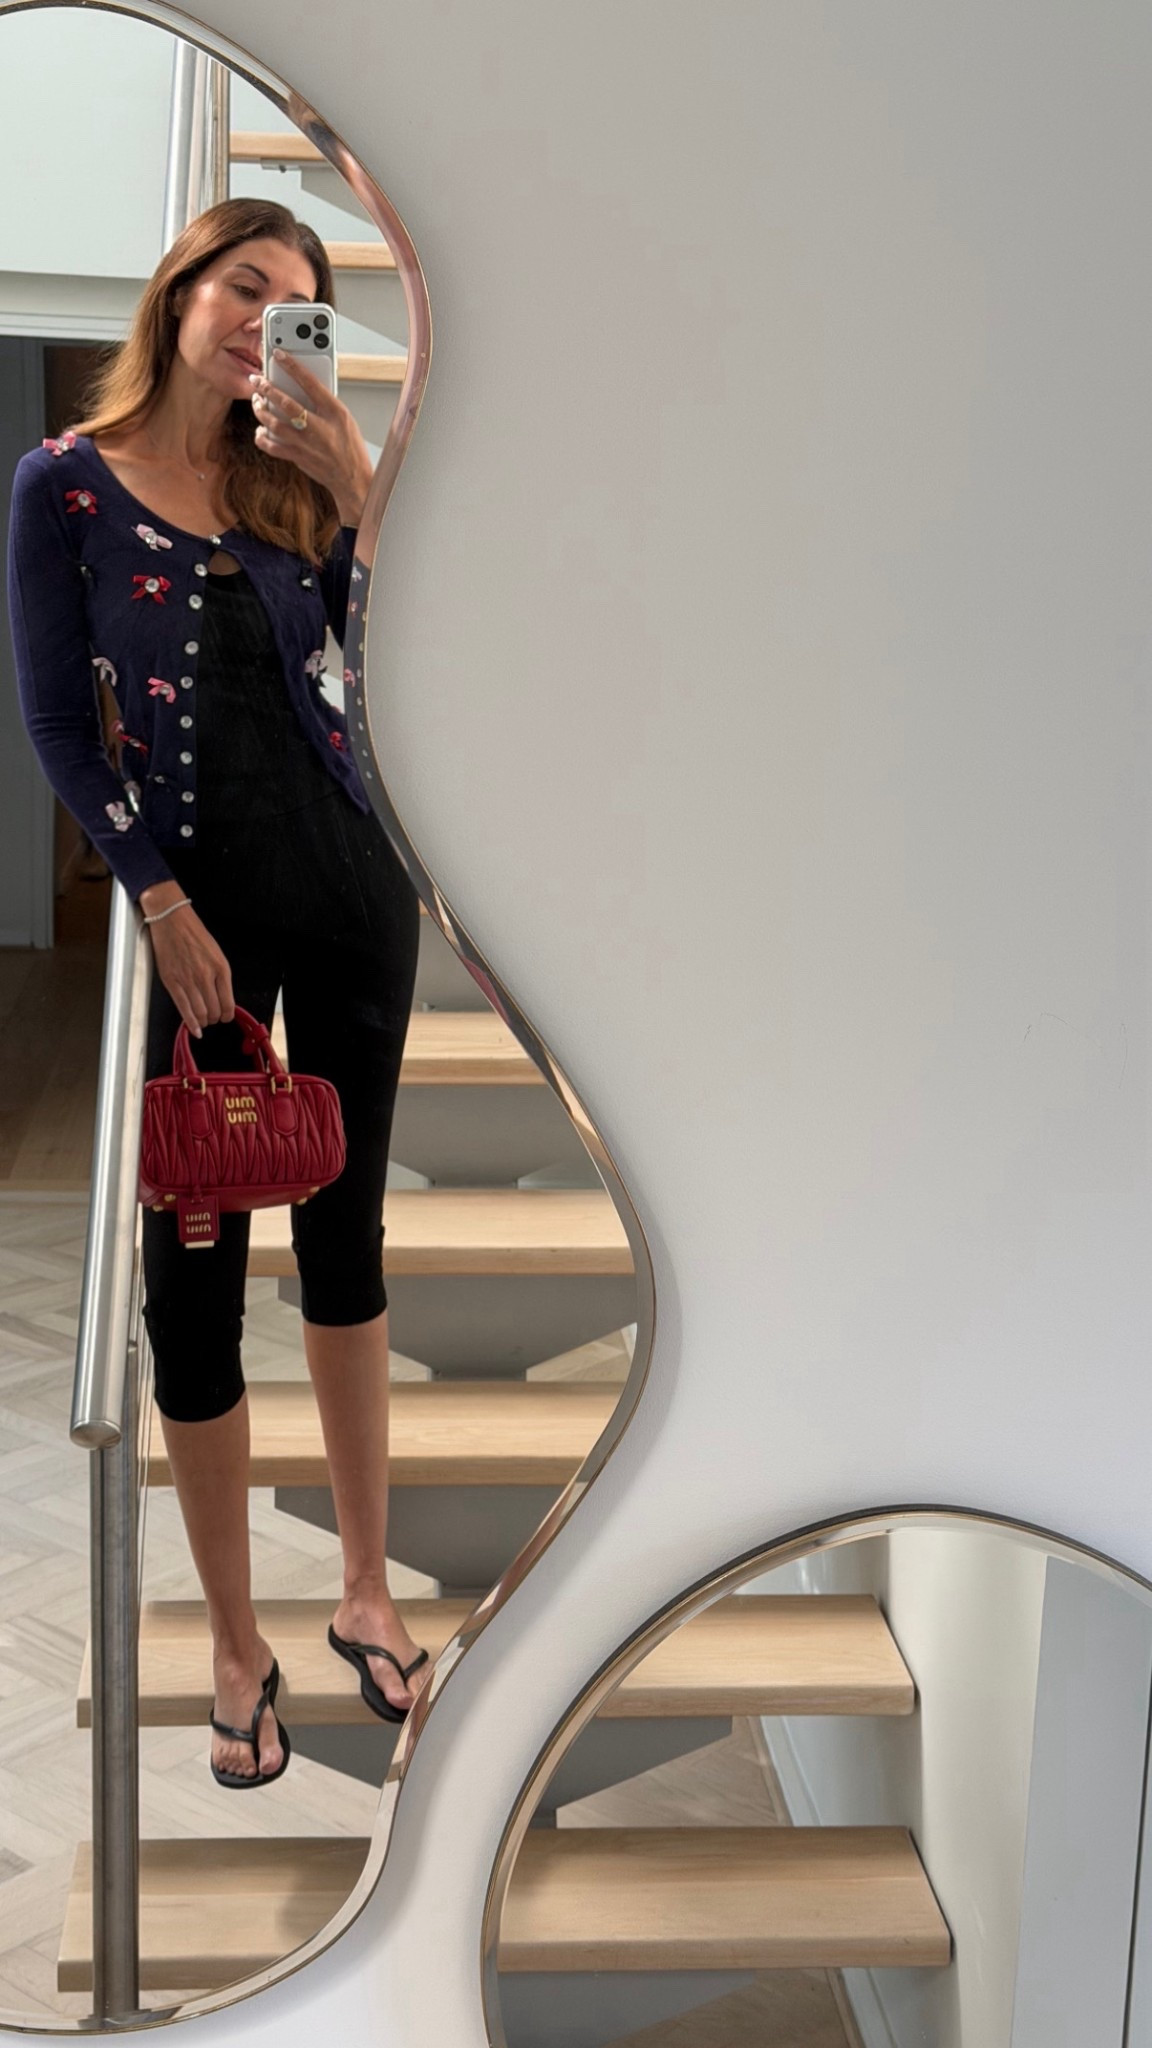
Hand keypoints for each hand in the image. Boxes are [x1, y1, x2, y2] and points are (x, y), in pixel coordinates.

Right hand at [140, 895, 234, 1037]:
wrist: (172, 921)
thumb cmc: (194, 934)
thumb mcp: (216, 953)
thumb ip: (220, 976)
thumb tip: (222, 997)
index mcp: (220, 968)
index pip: (229, 1003)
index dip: (228, 1014)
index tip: (226, 1016)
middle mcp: (205, 976)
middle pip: (214, 1010)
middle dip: (215, 1018)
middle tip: (213, 1018)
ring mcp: (188, 980)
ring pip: (200, 1013)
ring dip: (204, 1021)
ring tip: (203, 1021)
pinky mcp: (171, 982)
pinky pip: (183, 1009)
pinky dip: (190, 1023)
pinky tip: (194, 1029)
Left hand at [249, 354, 373, 525]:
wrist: (353, 479)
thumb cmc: (351, 448)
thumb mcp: (345, 419)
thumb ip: (325, 403)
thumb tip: (303, 390)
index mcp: (334, 413)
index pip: (310, 383)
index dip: (292, 366)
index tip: (279, 354)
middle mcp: (318, 427)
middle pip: (285, 403)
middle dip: (267, 388)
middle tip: (257, 380)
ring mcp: (305, 444)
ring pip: (273, 424)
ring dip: (261, 410)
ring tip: (257, 401)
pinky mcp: (297, 458)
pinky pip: (271, 447)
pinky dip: (262, 437)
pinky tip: (260, 430)